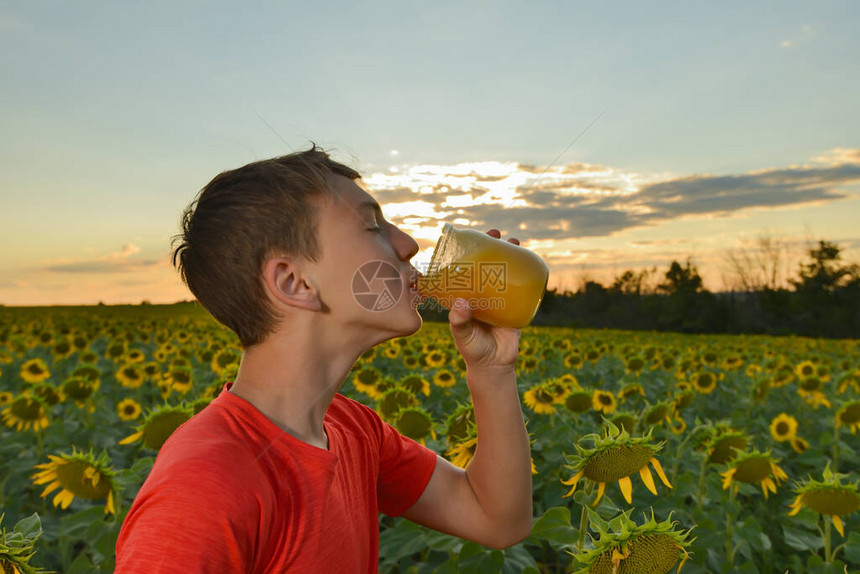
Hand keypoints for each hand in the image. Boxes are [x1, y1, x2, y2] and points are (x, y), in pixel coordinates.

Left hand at [448, 229, 520, 372]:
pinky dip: (527, 274)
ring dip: (511, 254)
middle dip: (493, 246)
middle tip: (497, 233)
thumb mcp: (463, 336)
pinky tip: (531, 261)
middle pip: (488, 264)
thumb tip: (462, 303)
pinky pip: (523, 287)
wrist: (495, 366)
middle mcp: (483, 292)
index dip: (468, 251)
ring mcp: (500, 298)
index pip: (466, 268)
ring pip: (506, 271)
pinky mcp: (517, 305)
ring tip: (515, 241)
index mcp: (466, 295)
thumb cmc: (473, 350)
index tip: (472, 237)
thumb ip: (460, 322)